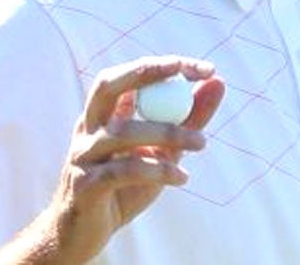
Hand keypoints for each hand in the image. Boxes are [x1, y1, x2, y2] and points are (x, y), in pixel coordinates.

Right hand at [0, 56, 223, 263]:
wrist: (82, 233)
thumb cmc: (124, 186)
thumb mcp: (162, 149)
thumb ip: (188, 118)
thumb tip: (218, 82)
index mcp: (103, 113)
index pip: (130, 75)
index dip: (165, 66)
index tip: (204, 68)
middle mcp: (88, 127)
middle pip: (109, 86)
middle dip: (146, 72)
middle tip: (185, 73)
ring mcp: (84, 155)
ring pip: (124, 132)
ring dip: (169, 133)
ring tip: (201, 143)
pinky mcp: (86, 185)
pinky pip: (125, 170)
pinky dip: (158, 171)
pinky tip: (182, 178)